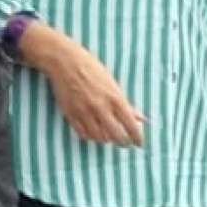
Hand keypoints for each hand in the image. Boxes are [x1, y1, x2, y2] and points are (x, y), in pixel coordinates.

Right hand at [20, 24, 145, 145]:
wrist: (64, 62)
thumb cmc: (92, 70)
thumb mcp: (114, 85)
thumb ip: (127, 104)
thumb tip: (142, 119)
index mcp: (115, 99)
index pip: (131, 125)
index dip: (138, 138)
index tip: (139, 144)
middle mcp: (100, 107)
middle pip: (117, 136)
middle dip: (124, 143)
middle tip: (125, 144)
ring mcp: (84, 112)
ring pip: (99, 138)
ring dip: (106, 140)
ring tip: (109, 137)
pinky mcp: (70, 114)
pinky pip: (83, 134)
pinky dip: (90, 137)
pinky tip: (94, 134)